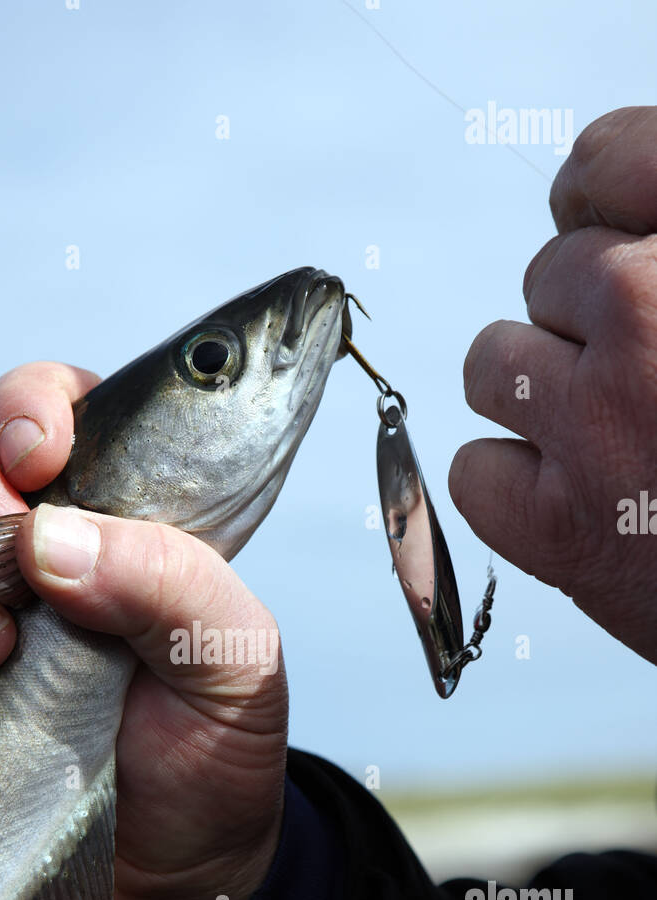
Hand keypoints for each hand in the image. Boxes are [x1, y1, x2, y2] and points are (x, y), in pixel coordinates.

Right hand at [0, 364, 288, 899]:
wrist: (169, 889)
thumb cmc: (207, 760)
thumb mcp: (233, 661)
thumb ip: (170, 578)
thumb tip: (46, 539)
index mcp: (96, 514)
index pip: (35, 408)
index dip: (25, 411)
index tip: (42, 464)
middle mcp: (3, 550)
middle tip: (9, 589)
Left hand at [450, 106, 656, 665]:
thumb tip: (631, 243)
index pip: (606, 159)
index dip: (598, 200)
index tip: (608, 231)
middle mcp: (646, 304)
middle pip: (551, 274)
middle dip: (588, 322)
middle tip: (652, 377)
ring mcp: (599, 415)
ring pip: (495, 364)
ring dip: (543, 397)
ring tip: (613, 439)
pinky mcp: (559, 524)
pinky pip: (477, 471)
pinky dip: (518, 490)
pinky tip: (583, 503)